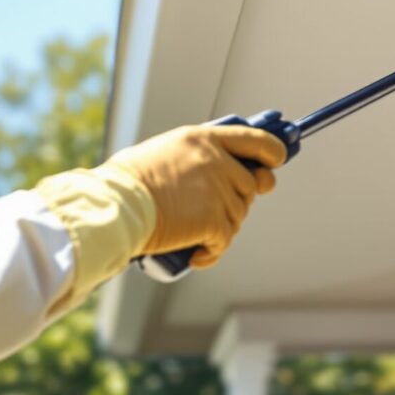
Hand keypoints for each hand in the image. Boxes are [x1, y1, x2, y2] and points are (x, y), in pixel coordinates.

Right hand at [103, 124, 287, 268]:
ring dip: (221, 229)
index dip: (271, 151)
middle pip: (250, 185)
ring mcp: (218, 191)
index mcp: (202, 139)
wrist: (117, 206)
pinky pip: (225, 241)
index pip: (254, 139)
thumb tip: (205, 178)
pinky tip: (197, 256)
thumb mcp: (160, 152)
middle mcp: (217, 161)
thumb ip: (191, 159)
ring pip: (238, 215)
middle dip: (238, 201)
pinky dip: (212, 252)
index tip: (277, 160)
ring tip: (194, 235)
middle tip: (215, 214)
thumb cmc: (126, 182)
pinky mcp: (215, 220)